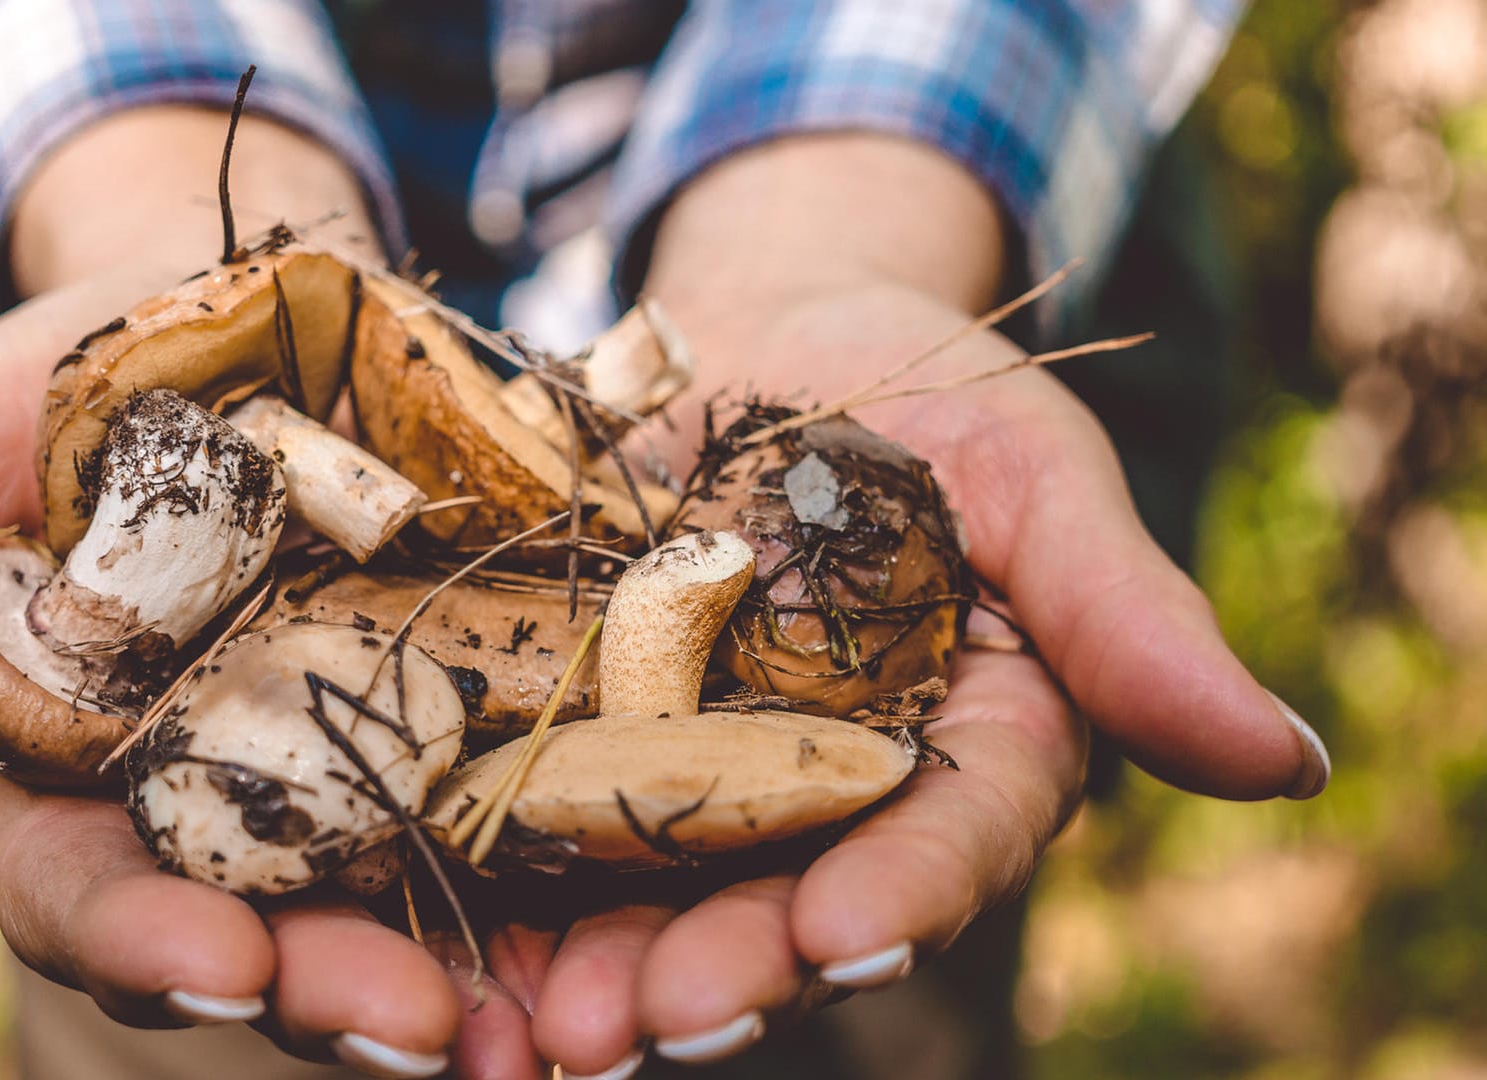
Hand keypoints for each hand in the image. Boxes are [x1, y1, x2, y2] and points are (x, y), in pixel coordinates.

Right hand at [0, 108, 491, 1076]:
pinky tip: (634, 947)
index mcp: (61, 766)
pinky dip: (571, 903)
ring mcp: (339, 784)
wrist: (259, 308)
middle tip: (418, 1031)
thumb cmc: (84, 370)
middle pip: (250, 934)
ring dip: (469, 990)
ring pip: (392, 920)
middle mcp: (200, 807)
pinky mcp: (466, 737)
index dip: (133, 927)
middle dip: (325, 989)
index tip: (209, 955)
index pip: (71, 879)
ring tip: (554, 1034)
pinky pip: (520, 840)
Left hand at [423, 138, 1329, 1076]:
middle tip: (646, 1026)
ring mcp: (700, 770)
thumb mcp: (1038, 476)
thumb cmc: (935, 401)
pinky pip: (544, 822)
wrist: (770, 332)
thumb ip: (1128, 618)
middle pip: (787, 902)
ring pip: (660, 897)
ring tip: (546, 1034)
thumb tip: (1289, 763)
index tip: (844, 937)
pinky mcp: (587, 730)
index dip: (903, 894)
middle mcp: (831, 791)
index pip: (947, 838)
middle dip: (725, 968)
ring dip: (603, 971)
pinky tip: (463, 950)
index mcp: (963, 746)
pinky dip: (506, 893)